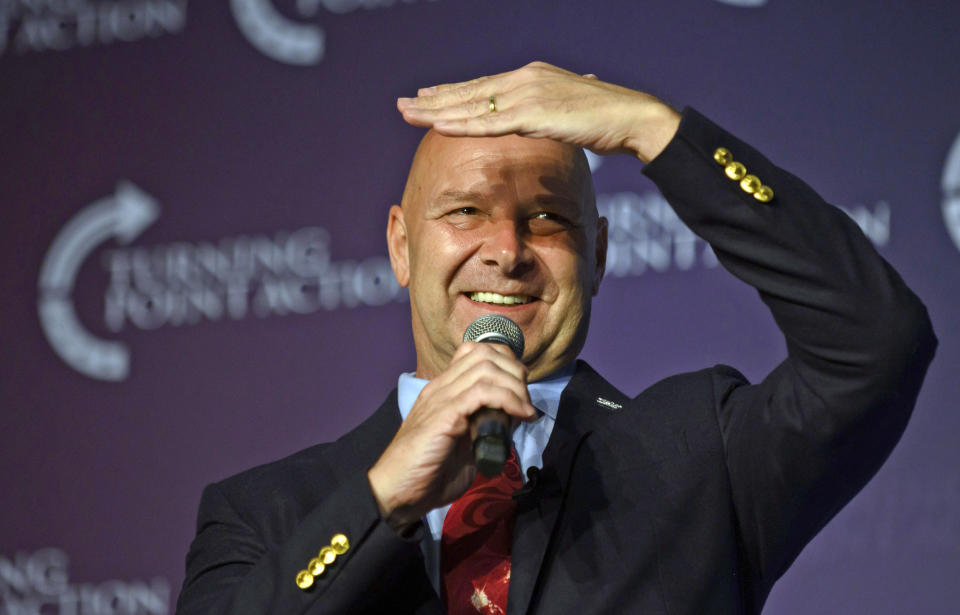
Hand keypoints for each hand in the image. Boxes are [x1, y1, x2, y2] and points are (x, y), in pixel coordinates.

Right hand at [367, 342, 536, 531]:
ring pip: (485, 368)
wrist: (396, 493)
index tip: (521, 389)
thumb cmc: (427, 474)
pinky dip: (507, 399)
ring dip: (514, 386)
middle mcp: (441, 388)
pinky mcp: (443, 416)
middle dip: (515, 373)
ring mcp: (440, 399)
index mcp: (443, 391)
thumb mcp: (464, 444)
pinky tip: (519, 415)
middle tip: (526, 400)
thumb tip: (511, 421)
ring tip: (525, 409)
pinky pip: (480, 393)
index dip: (505, 363)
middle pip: (485, 354)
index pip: (475, 352)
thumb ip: (483, 428)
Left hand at [397, 61, 681, 162]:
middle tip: (404, 104)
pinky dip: (460, 125)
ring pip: (472, 106)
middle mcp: (524, 80)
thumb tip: (548, 116)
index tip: (429, 97)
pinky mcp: (533, 115)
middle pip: (470, 92)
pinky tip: (438, 126)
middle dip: (435, 100)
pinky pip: (488, 123)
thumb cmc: (607, 118)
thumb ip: (552, 112)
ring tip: (408, 113)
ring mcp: (527, 95)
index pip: (484, 86)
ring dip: (436, 111)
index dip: (454, 93)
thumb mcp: (571, 111)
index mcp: (532, 76)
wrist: (632, 117)